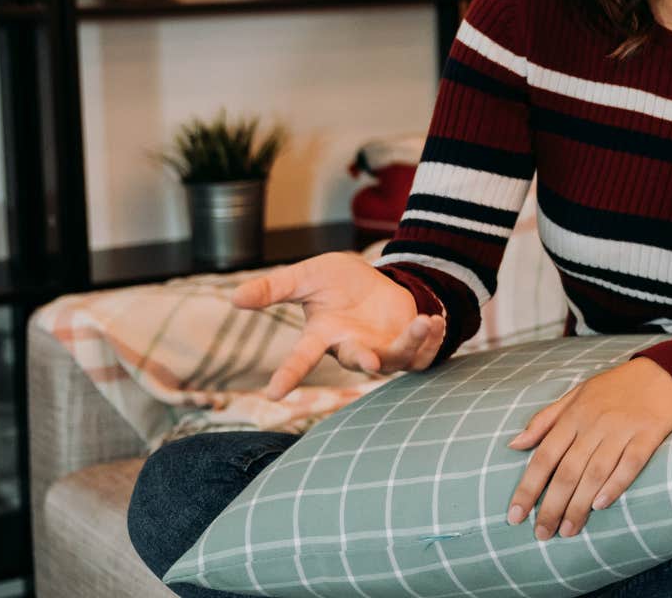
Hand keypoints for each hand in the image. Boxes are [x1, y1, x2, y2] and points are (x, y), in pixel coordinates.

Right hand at [231, 251, 445, 399]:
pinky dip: (431, 340)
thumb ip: (274, 289)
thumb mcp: (305, 277)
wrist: (375, 281)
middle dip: (364, 362)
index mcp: (323, 335)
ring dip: (411, 343)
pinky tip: (437, 321)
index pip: (301, 357)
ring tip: (425, 322)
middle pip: (355, 360)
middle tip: (370, 363)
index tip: (273, 393)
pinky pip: (420, 355)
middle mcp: (351, 347)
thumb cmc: (335, 282)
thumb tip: (234, 298)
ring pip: (396, 359)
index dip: (288, 374)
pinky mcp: (405, 347)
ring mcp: (380, 350)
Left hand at [506, 358, 671, 539]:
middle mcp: (595, 423)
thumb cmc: (615, 387)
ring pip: (595, 472)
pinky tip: (601, 505)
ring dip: (579, 505)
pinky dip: (615, 485)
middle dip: (552, 506)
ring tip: (568, 530)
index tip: (515, 516)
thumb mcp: (576, 394)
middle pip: (568, 471)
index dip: (528, 488)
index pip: (544, 456)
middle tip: (542, 534)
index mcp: (574, 415)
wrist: (663, 371)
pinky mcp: (648, 434)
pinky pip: (631, 464)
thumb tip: (514, 444)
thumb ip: (545, 420)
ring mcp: (622, 429)